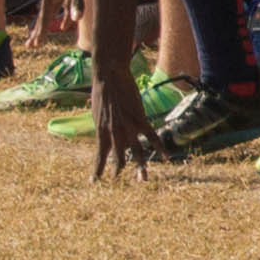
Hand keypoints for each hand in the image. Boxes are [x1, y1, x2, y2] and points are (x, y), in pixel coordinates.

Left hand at [91, 62, 155, 180]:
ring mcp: (128, 127)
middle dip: (118, 171)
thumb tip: (104, 131)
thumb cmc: (101, 91)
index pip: (100, 156)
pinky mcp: (140, 119)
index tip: (95, 181)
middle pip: (118, 158)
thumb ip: (102, 126)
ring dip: (140, 167)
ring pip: (136, 152)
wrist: (110, 77)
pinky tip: (165, 157)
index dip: (98, 170)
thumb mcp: (97, 113)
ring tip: (142, 179)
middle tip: (118, 181)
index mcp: (101, 132)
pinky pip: (152, 137)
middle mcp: (114, 133)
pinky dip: (159, 147)